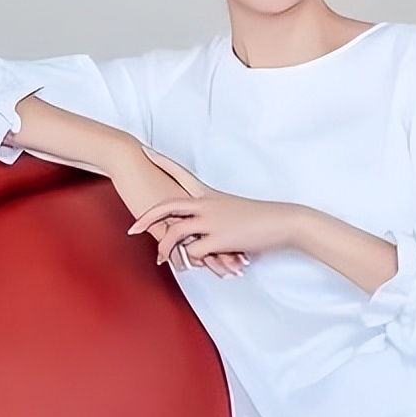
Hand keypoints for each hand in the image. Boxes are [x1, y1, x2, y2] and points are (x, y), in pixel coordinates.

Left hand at [127, 148, 300, 272]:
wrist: (282, 222)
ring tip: (161, 259)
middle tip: (133, 228)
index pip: (182, 174)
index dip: (163, 163)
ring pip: (176, 233)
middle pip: (168, 206)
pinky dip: (193, 260)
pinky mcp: (219, 239)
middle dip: (147, 217)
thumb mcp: (233, 212)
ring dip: (166, 249)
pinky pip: (195, 252)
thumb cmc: (260, 218)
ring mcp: (212, 221)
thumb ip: (212, 220)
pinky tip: (195, 265)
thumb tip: (198, 239)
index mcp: (210, 195)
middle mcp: (207, 205)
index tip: (145, 151)